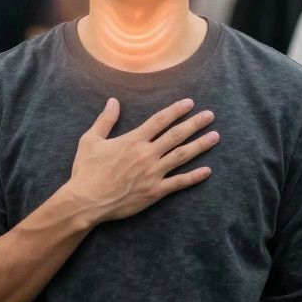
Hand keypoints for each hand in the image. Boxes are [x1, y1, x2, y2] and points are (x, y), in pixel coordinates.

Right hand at [62, 98, 218, 224]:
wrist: (86, 201)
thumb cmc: (86, 171)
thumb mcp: (90, 140)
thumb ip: (105, 120)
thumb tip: (113, 101)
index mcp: (133, 140)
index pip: (160, 120)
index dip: (176, 110)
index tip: (190, 103)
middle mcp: (147, 154)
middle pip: (176, 135)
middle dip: (195, 123)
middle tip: (210, 115)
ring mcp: (153, 173)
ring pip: (182, 156)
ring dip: (200, 145)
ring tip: (215, 137)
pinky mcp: (154, 191)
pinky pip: (179, 183)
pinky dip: (194, 177)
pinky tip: (207, 170)